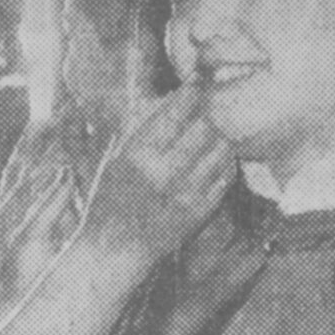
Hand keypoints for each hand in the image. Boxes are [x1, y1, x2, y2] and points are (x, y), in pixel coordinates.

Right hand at [84, 87, 231, 259]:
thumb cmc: (109, 201)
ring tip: (211, 138)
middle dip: (206, 117)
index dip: (190, 94)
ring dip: (219, 139)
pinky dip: (224, 164)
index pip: (173, 114)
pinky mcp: (199, 213)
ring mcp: (184, 195)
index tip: (195, 85)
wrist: (114, 250)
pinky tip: (215, 161)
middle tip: (205, 113)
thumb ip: (137, 129)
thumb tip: (164, 98)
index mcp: (136, 157)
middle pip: (203, 128)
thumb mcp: (114, 160)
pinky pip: (226, 177)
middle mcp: (162, 174)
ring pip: (220, 150)